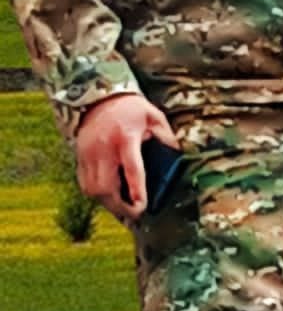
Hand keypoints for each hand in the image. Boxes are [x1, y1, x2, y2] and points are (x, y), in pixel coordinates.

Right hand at [75, 92, 182, 224]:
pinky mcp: (79, 157)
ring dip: (108, 203)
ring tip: (122, 208)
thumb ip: (166, 137)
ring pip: (92, 189)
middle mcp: (103, 147)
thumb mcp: (153, 116)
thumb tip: (176, 157)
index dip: (137, 191)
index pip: (131, 169)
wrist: (98, 97)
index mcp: (125, 137)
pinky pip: (85, 184)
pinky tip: (109, 197)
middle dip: (120, 206)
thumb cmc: (130, 108)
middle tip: (134, 213)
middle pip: (106, 187)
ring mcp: (88, 154)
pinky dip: (97, 195)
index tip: (143, 206)